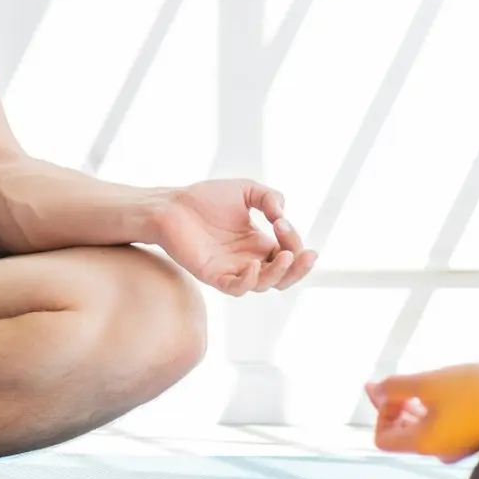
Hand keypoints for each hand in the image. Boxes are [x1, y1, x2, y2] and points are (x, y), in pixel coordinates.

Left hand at [152, 180, 316, 295]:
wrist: (170, 205)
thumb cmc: (204, 198)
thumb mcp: (247, 191)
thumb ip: (271, 198)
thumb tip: (284, 217)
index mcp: (258, 243)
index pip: (287, 252)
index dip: (293, 241)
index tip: (283, 222)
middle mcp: (248, 259)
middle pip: (283, 276)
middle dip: (299, 269)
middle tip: (308, 255)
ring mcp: (231, 269)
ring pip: (263, 284)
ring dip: (278, 273)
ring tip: (283, 256)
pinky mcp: (213, 274)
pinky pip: (236, 288)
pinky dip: (248, 281)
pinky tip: (253, 265)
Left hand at [366, 365, 478, 462]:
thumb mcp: (429, 383)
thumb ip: (397, 387)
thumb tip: (377, 391)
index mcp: (426, 443)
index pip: (383, 439)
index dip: (380, 412)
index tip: (390, 390)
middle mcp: (442, 451)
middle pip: (403, 433)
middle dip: (391, 406)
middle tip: (386, 382)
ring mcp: (461, 446)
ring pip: (425, 427)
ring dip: (412, 405)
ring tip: (414, 382)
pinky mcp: (478, 437)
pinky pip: (445, 424)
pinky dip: (434, 407)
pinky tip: (441, 389)